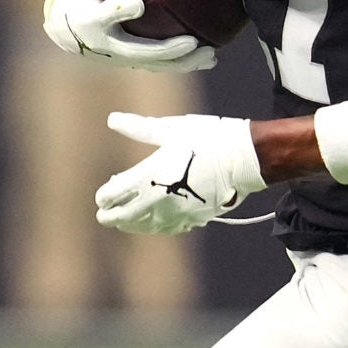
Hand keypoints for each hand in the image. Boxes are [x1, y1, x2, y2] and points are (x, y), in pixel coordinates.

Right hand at [42, 0, 216, 72]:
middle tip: (190, 41)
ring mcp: (121, 58)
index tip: (137, 4)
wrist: (67, 32)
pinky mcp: (132, 63)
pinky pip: (161, 66)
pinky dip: (184, 64)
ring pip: (155, 64)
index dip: (119, 10)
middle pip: (139, 51)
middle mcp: (107, 45)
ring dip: (183, 62)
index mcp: (92, 21)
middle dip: (166, 49)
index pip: (106, 15)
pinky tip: (210, 59)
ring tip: (210, 56)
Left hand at [94, 112, 264, 234]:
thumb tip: (113, 119)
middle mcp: (159, 199)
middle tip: (104, 215)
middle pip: (125, 216)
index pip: (115, 194)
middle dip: (111, 216)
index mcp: (149, 175)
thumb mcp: (170, 129)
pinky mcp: (194, 217)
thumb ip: (138, 128)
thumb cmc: (208, 139)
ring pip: (146, 226)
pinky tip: (155, 223)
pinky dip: (157, 227)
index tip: (102, 196)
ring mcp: (177, 212)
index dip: (105, 196)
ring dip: (132, 224)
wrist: (245, 158)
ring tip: (125, 222)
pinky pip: (169, 228)